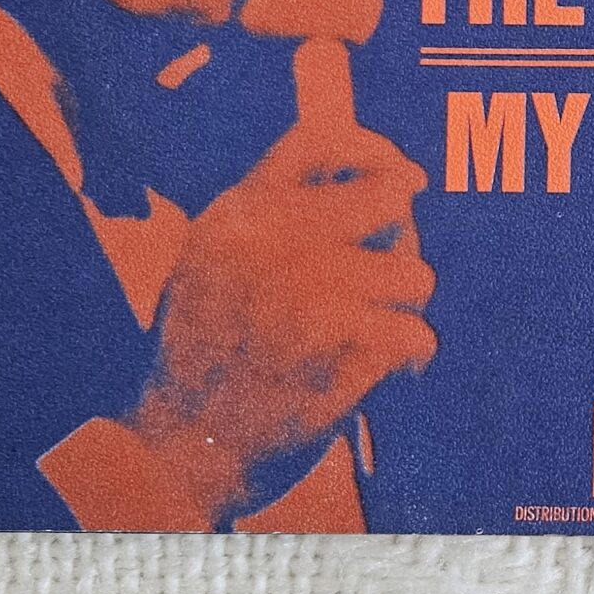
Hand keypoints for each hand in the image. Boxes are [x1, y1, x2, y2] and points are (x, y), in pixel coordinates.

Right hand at [123, 113, 434, 525]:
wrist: (179, 452)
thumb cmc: (204, 360)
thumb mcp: (210, 265)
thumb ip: (271, 218)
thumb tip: (385, 181)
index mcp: (239, 214)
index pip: (321, 141)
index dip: (376, 151)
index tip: (407, 178)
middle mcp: (273, 240)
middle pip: (391, 197)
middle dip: (404, 239)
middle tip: (391, 277)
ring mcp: (307, 290)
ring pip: (414, 273)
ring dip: (405, 309)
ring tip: (372, 337)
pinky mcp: (338, 347)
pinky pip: (415, 333)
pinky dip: (412, 356)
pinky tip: (394, 372)